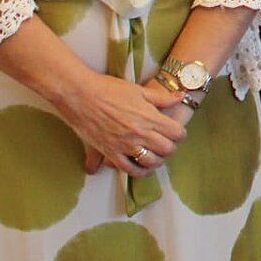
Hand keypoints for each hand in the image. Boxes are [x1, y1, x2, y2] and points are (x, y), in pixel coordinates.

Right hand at [55, 71, 187, 178]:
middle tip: (166, 145)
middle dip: (170, 148)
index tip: (176, 133)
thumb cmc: (108, 89)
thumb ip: (161, 98)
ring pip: (150, 162)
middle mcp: (140, 133)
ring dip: (156, 161)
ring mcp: (125, 145)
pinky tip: (141, 168)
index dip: (180, 134)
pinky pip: (128, 169)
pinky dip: (138, 172)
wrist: (80, 95)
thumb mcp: (138, 90)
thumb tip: (180, 97)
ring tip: (155, 157)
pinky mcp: (110, 152)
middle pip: (167, 149)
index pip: (177, 133)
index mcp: (150, 117)